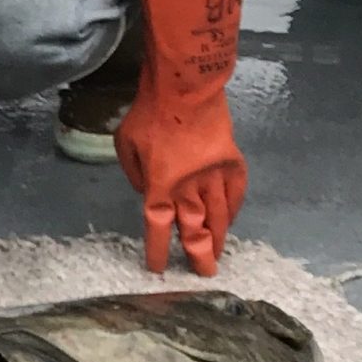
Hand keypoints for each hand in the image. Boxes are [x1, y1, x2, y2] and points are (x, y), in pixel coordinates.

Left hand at [115, 0, 247, 276]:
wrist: (186, 87)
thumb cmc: (148, 114)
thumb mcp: (126, 146)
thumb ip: (137, 175)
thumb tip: (149, 193)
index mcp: (160, 186)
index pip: (158, 226)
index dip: (157, 250)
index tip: (158, 268)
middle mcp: (190, 188)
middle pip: (194, 229)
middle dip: (197, 254)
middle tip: (204, 275)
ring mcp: (215, 176)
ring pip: (218, 216)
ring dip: (217, 238)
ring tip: (217, 256)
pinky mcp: (233, 162)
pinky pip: (236, 194)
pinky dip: (233, 210)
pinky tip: (230, 221)